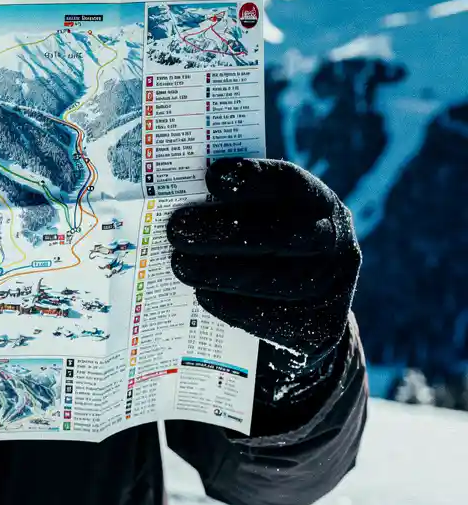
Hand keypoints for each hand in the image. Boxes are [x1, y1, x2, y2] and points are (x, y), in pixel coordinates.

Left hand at [166, 158, 360, 404]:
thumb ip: (229, 204)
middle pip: (283, 234)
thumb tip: (170, 196)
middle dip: (223, 230)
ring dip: (221, 273)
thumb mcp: (257, 216)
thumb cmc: (264, 246)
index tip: (211, 176)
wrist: (302, 308)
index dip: (253, 177)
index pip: (290, 182)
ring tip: (180, 266)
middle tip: (175, 229)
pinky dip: (232, 306)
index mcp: (316, 202)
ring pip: (279, 280)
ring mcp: (333, 286)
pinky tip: (203, 294)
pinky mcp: (319, 327)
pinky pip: (275, 319)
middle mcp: (333, 240)